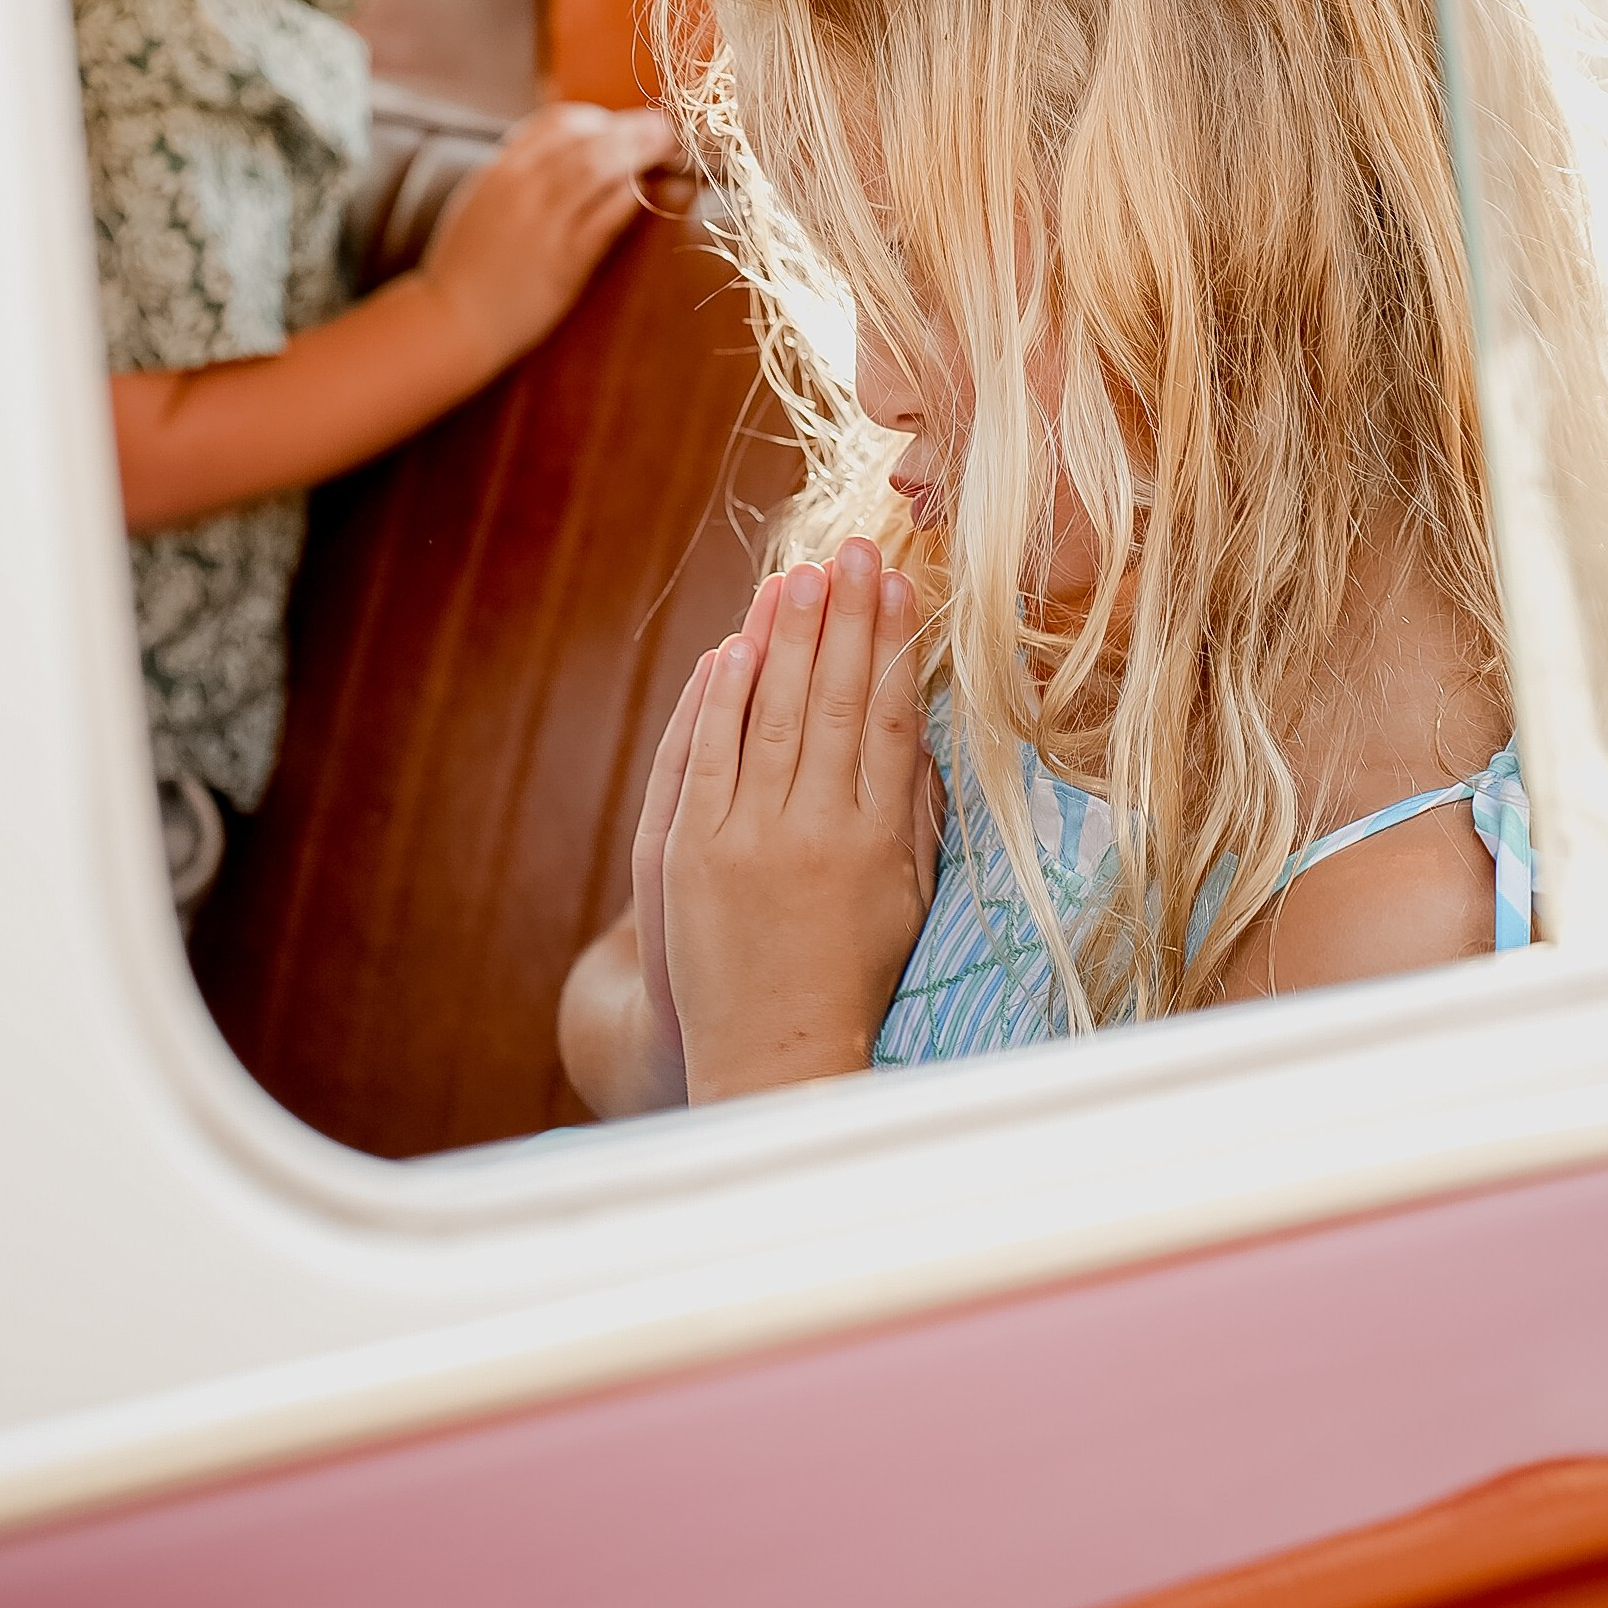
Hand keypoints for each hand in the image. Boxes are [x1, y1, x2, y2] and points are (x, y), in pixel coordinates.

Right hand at [416, 100, 676, 380]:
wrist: (448, 321)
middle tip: (665, 125)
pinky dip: (628, 200)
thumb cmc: (468, 264)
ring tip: (669, 147)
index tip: (620, 127)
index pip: (556, 121)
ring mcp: (542, 223)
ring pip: (598, 171)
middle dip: (632, 128)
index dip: (598, 118)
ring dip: (640, 154)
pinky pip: (603, 219)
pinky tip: (646, 192)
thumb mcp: (483, 200)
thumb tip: (565, 153)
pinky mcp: (562, 261)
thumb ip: (518, 174)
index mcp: (500, 169)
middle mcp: (521, 188)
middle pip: (587, 140)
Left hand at [662, 541, 938, 1103]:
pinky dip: (720, 699)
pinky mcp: (691, 855)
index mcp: (879, 841)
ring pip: (772, 716)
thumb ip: (915, 810)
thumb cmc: (853, 972)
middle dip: (844, 619)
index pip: (889, 717)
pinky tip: (734, 646)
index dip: (894, 644)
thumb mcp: (907, 896)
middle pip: (833, 701)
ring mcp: (750, 842)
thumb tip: (916, 725)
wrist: (773, 1056)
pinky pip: (707, 758)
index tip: (900, 583)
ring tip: (799, 576)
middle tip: (854, 550)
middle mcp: (818, 833)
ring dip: (784, 638)